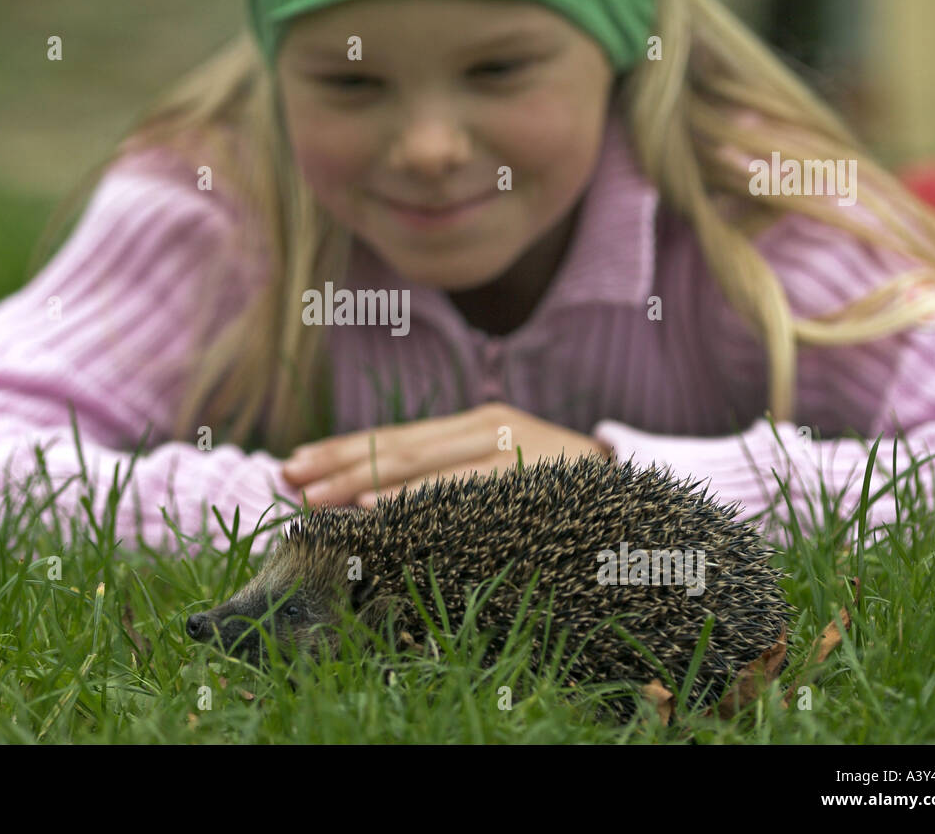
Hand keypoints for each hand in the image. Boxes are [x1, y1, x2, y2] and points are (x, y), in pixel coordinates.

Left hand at [280, 401, 612, 507]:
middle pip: (399, 447)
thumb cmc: (563, 489)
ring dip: (365, 485)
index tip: (292, 465)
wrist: (644, 491)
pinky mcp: (533, 479)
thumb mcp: (506, 466)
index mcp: (479, 422)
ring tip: (319, 501)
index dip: (341, 450)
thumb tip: (372, 495)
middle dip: (339, 466)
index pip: (395, 436)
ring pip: (425, 467)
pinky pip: (464, 493)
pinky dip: (418, 501)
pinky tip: (383, 511)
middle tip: (290, 483)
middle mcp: (492, 428)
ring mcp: (514, 451)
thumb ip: (451, 472)